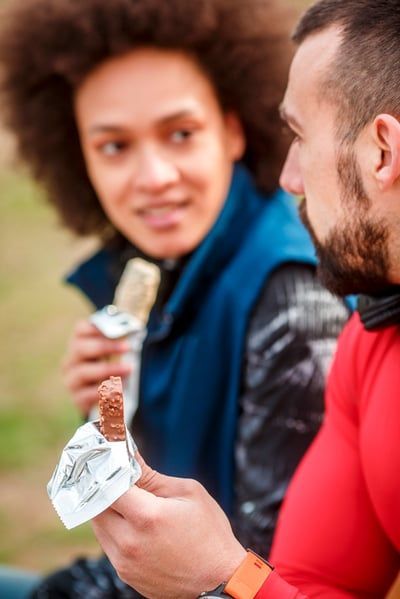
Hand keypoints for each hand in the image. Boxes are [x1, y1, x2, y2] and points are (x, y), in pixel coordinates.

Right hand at [62, 319, 132, 415]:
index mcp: (79, 344)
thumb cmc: (110, 370)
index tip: (114, 328)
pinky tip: (118, 389)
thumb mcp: (114, 355)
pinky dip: (103, 391)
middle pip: (80, 348)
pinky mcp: (77, 399)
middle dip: (105, 346)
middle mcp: (71, 361)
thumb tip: (135, 334)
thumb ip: (120, 344)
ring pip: (83, 372)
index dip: (95, 327)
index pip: (80, 330)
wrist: (103, 399)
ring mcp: (71, 380)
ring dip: (108, 369)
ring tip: (128, 369)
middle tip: (127, 347)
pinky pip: (87, 394)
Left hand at [92, 455, 245, 597]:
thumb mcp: (188, 493)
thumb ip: (152, 476)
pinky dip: (115, 529)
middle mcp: (129, 542)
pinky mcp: (125, 574)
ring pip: (99, 525)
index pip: (108, 485)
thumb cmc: (209, 534)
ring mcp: (125, 561)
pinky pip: (108, 543)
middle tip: (119, 477)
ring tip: (129, 501)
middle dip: (105, 488)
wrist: (219, 580)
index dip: (107, 469)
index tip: (113, 459)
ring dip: (108, 509)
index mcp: (147, 517)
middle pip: (97, 506)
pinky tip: (134, 523)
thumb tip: (129, 457)